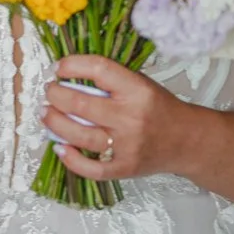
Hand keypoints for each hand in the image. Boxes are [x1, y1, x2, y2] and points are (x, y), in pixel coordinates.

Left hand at [42, 55, 192, 183]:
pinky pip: (92, 168)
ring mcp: (126, 146)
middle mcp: (130, 117)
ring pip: (80, 135)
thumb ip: (110, 79)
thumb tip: (68, 73)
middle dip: (56, 95)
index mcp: (136, 90)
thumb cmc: (159, 107)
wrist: (187, 140)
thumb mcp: (140, 82)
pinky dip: (71, 159)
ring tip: (46, 113)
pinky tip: (59, 147)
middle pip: (80, 105)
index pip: (98, 70)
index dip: (72, 65)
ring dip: (55, 123)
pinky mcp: (125, 168)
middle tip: (49, 91)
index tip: (59, 68)